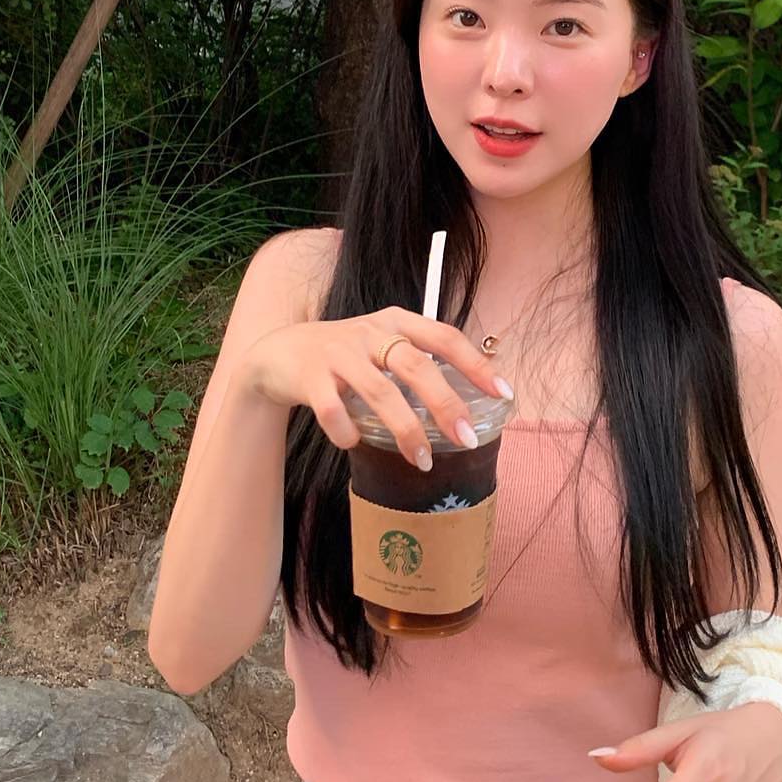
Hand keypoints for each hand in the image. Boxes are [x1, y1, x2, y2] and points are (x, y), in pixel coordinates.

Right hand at [242, 307, 509, 469]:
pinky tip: (353, 442)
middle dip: (445, 403)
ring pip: (380, 392)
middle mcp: (370, 332)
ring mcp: (338, 351)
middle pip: (416, 365)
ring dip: (406, 429)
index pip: (445, 336)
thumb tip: (465, 404)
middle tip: (466, 437)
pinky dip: (347, 432)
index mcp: (396, 321)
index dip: (476, 364)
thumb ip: (416, 363)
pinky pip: (333, 410)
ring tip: (423, 460)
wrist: (277, 353)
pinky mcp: (309, 375)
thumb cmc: (344, 356)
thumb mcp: (381, 345)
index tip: (504, 393)